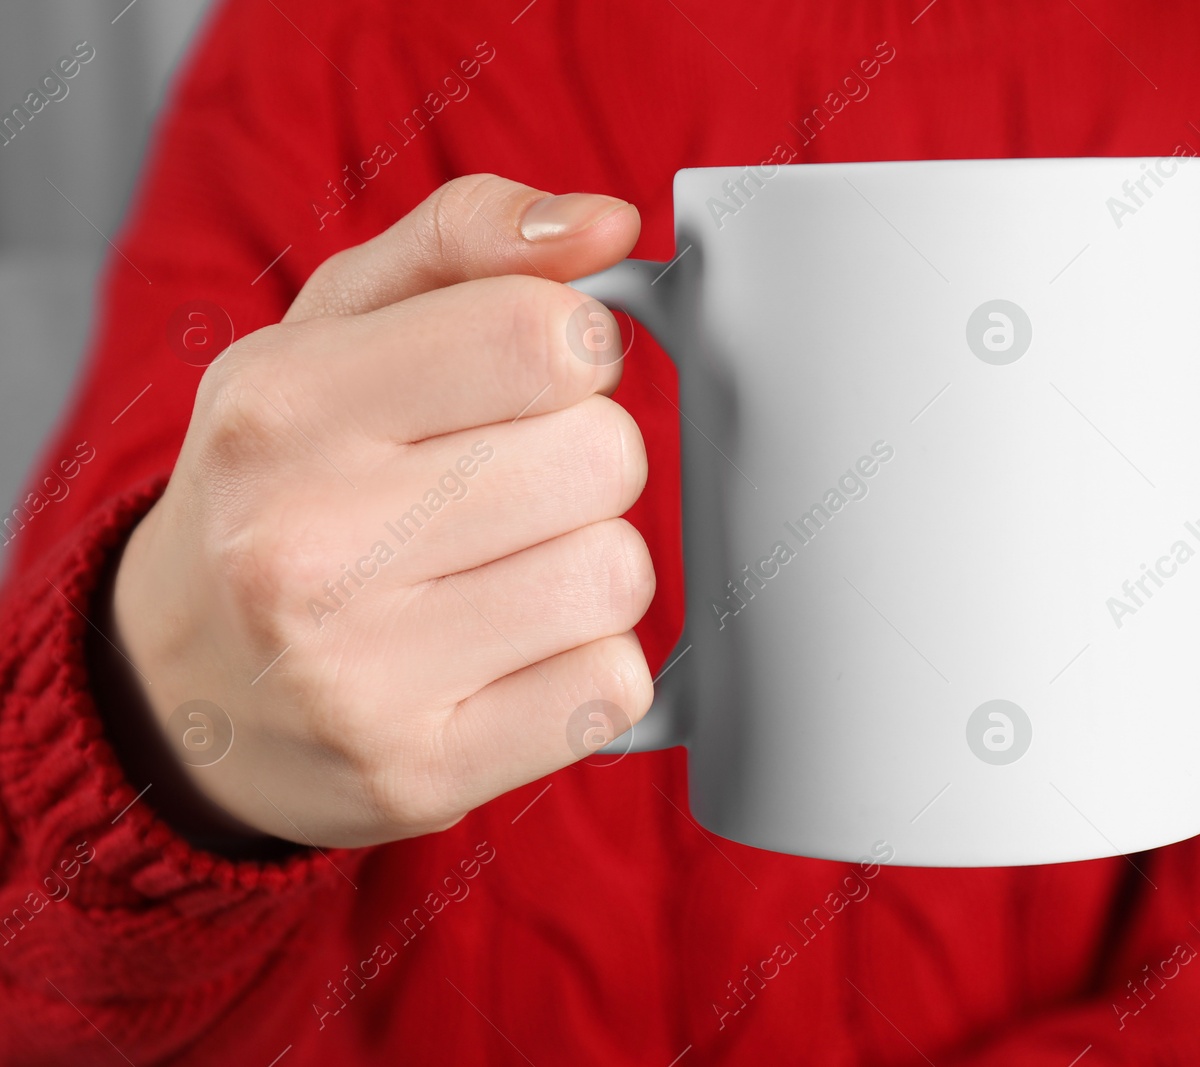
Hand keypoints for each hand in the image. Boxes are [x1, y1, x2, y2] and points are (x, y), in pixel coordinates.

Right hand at [106, 175, 655, 848]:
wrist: (186, 687)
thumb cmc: (283, 480)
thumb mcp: (331, 329)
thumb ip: (468, 241)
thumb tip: (608, 225)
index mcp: (282, 408)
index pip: (541, 335)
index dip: (577, 345)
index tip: (540, 371)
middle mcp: (305, 549)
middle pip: (605, 457)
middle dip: (584, 457)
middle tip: (507, 484)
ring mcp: (359, 680)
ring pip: (620, 575)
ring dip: (590, 564)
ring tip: (502, 571)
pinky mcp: (422, 775)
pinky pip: (614, 689)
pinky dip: (590, 665)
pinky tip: (514, 654)